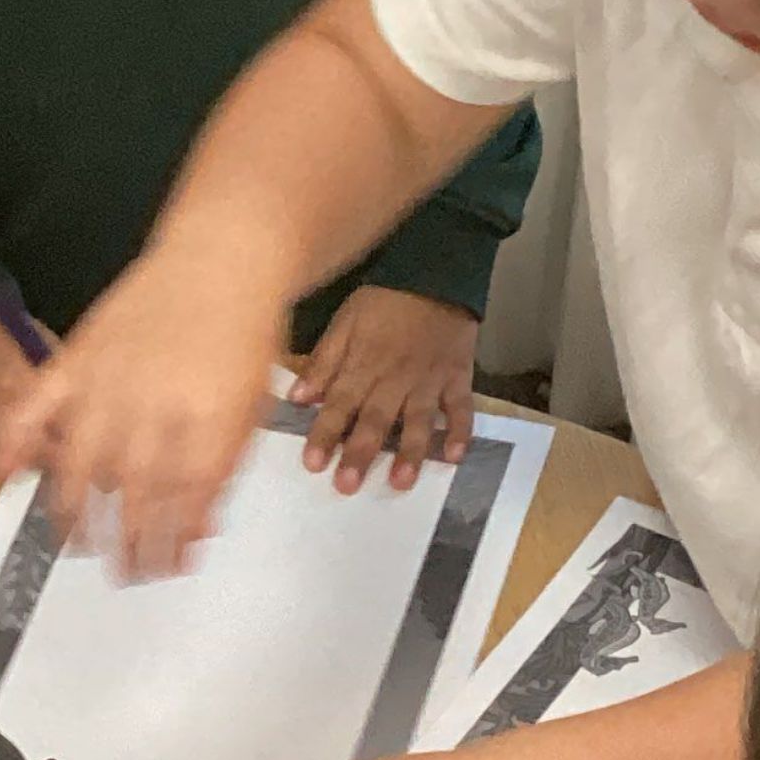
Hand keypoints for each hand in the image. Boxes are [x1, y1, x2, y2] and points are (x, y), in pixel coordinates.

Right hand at [0, 243, 281, 578]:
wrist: (222, 256)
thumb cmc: (241, 335)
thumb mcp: (249, 407)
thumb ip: (222, 468)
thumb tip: (198, 531)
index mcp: (208, 417)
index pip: (181, 499)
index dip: (171, 541)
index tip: (168, 568)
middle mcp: (154, 403)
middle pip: (131, 491)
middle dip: (127, 542)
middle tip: (124, 572)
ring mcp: (111, 379)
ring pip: (80, 461)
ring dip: (73, 511)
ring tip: (73, 543)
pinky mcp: (80, 356)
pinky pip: (36, 402)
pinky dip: (14, 438)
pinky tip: (0, 472)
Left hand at [294, 289, 477, 489]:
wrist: (436, 272)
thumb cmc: (384, 300)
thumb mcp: (344, 321)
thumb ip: (323, 361)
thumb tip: (297, 398)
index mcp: (363, 364)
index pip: (339, 404)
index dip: (325, 434)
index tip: (313, 464)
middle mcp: (395, 377)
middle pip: (375, 419)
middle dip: (361, 453)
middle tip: (347, 486)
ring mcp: (429, 380)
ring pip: (418, 420)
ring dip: (410, 452)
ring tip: (401, 483)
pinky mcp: (458, 377)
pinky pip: (462, 407)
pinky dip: (461, 432)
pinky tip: (454, 457)